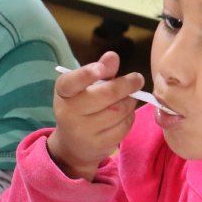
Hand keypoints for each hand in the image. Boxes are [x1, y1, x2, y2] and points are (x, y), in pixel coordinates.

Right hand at [47, 52, 141, 180]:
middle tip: (138, 79)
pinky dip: (129, 117)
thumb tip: (112, 56)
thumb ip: (100, 70)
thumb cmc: (81, 107)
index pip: (71, 82)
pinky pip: (123, 127)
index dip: (86, 74)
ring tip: (129, 98)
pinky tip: (125, 114)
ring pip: (119, 111)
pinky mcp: (98, 145)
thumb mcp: (84, 87)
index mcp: (64, 92)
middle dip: (126, 85)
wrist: (73, 144)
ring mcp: (83, 131)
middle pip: (106, 95)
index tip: (100, 68)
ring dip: (130, 102)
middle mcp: (69, 112)